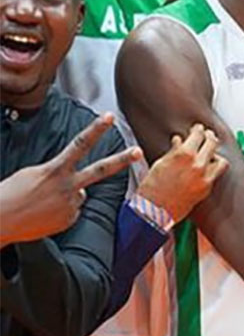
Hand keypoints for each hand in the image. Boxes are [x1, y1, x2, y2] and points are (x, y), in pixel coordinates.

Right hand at [0, 114, 141, 245]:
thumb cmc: (10, 194)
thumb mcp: (33, 174)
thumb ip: (59, 175)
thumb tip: (79, 189)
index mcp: (55, 170)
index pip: (80, 144)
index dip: (96, 129)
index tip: (109, 116)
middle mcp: (67, 187)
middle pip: (101, 170)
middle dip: (122, 160)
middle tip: (138, 150)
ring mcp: (71, 204)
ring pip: (79, 195)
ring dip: (66, 196)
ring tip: (43, 203)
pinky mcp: (69, 219)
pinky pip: (72, 211)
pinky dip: (61, 212)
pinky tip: (44, 214)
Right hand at [136, 124, 228, 221]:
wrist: (153, 212)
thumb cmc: (152, 188)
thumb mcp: (160, 163)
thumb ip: (173, 150)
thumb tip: (179, 141)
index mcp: (184, 154)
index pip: (198, 134)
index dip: (198, 129)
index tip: (197, 129)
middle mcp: (198, 164)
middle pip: (212, 143)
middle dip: (209, 137)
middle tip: (206, 136)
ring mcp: (204, 177)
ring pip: (221, 160)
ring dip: (215, 155)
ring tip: (209, 154)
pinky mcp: (206, 189)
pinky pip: (216, 175)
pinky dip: (213, 169)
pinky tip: (207, 168)